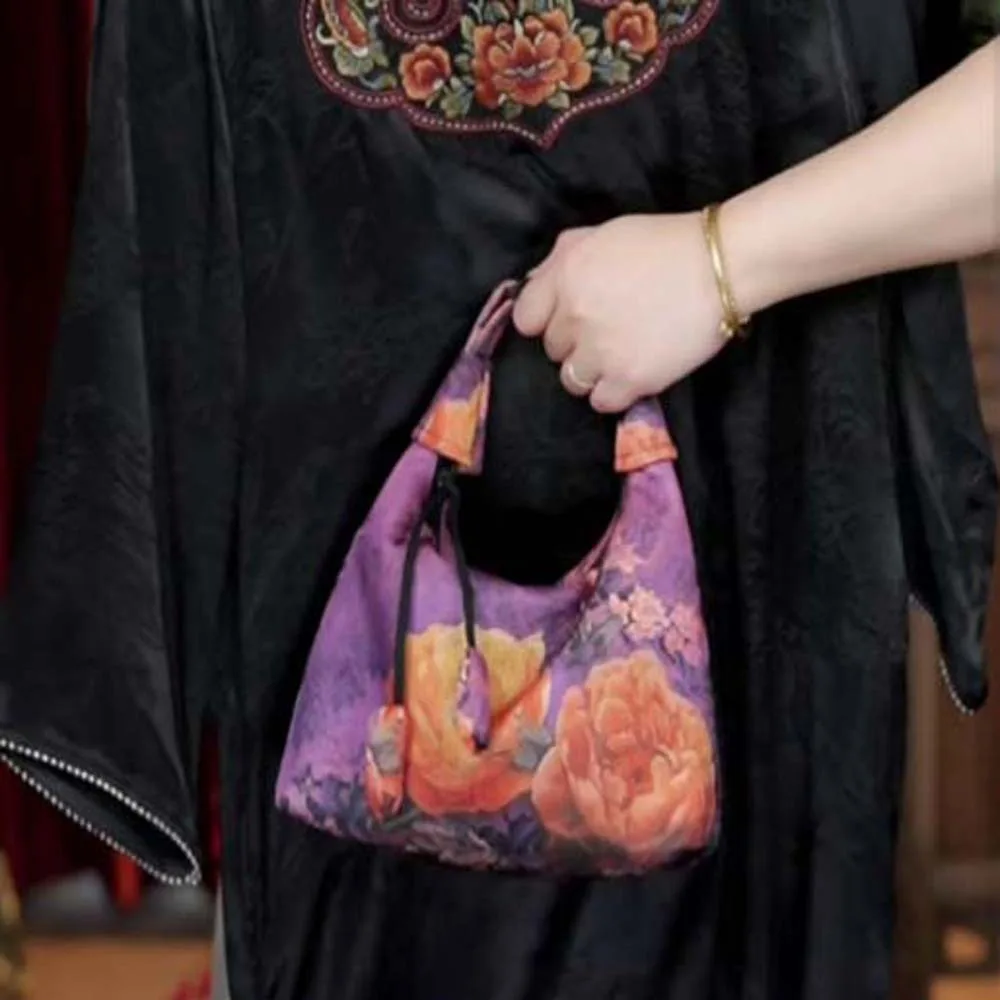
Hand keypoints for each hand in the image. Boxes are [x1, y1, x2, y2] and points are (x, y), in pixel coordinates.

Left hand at [512, 213, 727, 412]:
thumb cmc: (664, 244)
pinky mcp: (629, 379)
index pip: (526, 319)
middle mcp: (575, 315)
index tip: (569, 319)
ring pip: (571, 380)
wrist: (720, 266)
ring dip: (591, 371)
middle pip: (553, 350)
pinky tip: (630, 374)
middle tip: (607, 330)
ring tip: (618, 356)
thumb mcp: (602, 234)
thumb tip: (535, 287)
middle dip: (575, 343)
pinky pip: (600, 402)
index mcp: (565, 276)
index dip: (546, 321)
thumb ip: (561, 260)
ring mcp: (601, 350)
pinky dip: (612, 393)